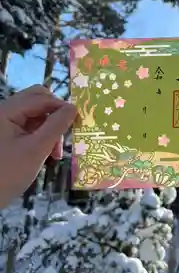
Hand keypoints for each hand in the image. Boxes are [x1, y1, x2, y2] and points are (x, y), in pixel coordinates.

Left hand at [0, 85, 76, 207]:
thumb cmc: (8, 174)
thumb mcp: (37, 149)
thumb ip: (56, 126)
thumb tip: (73, 108)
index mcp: (7, 111)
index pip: (41, 98)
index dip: (61, 106)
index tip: (78, 123)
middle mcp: (5, 111)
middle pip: (38, 100)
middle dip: (55, 115)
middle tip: (65, 133)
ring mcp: (6, 123)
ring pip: (36, 114)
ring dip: (50, 128)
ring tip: (56, 153)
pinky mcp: (7, 134)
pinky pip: (30, 126)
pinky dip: (42, 136)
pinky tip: (48, 153)